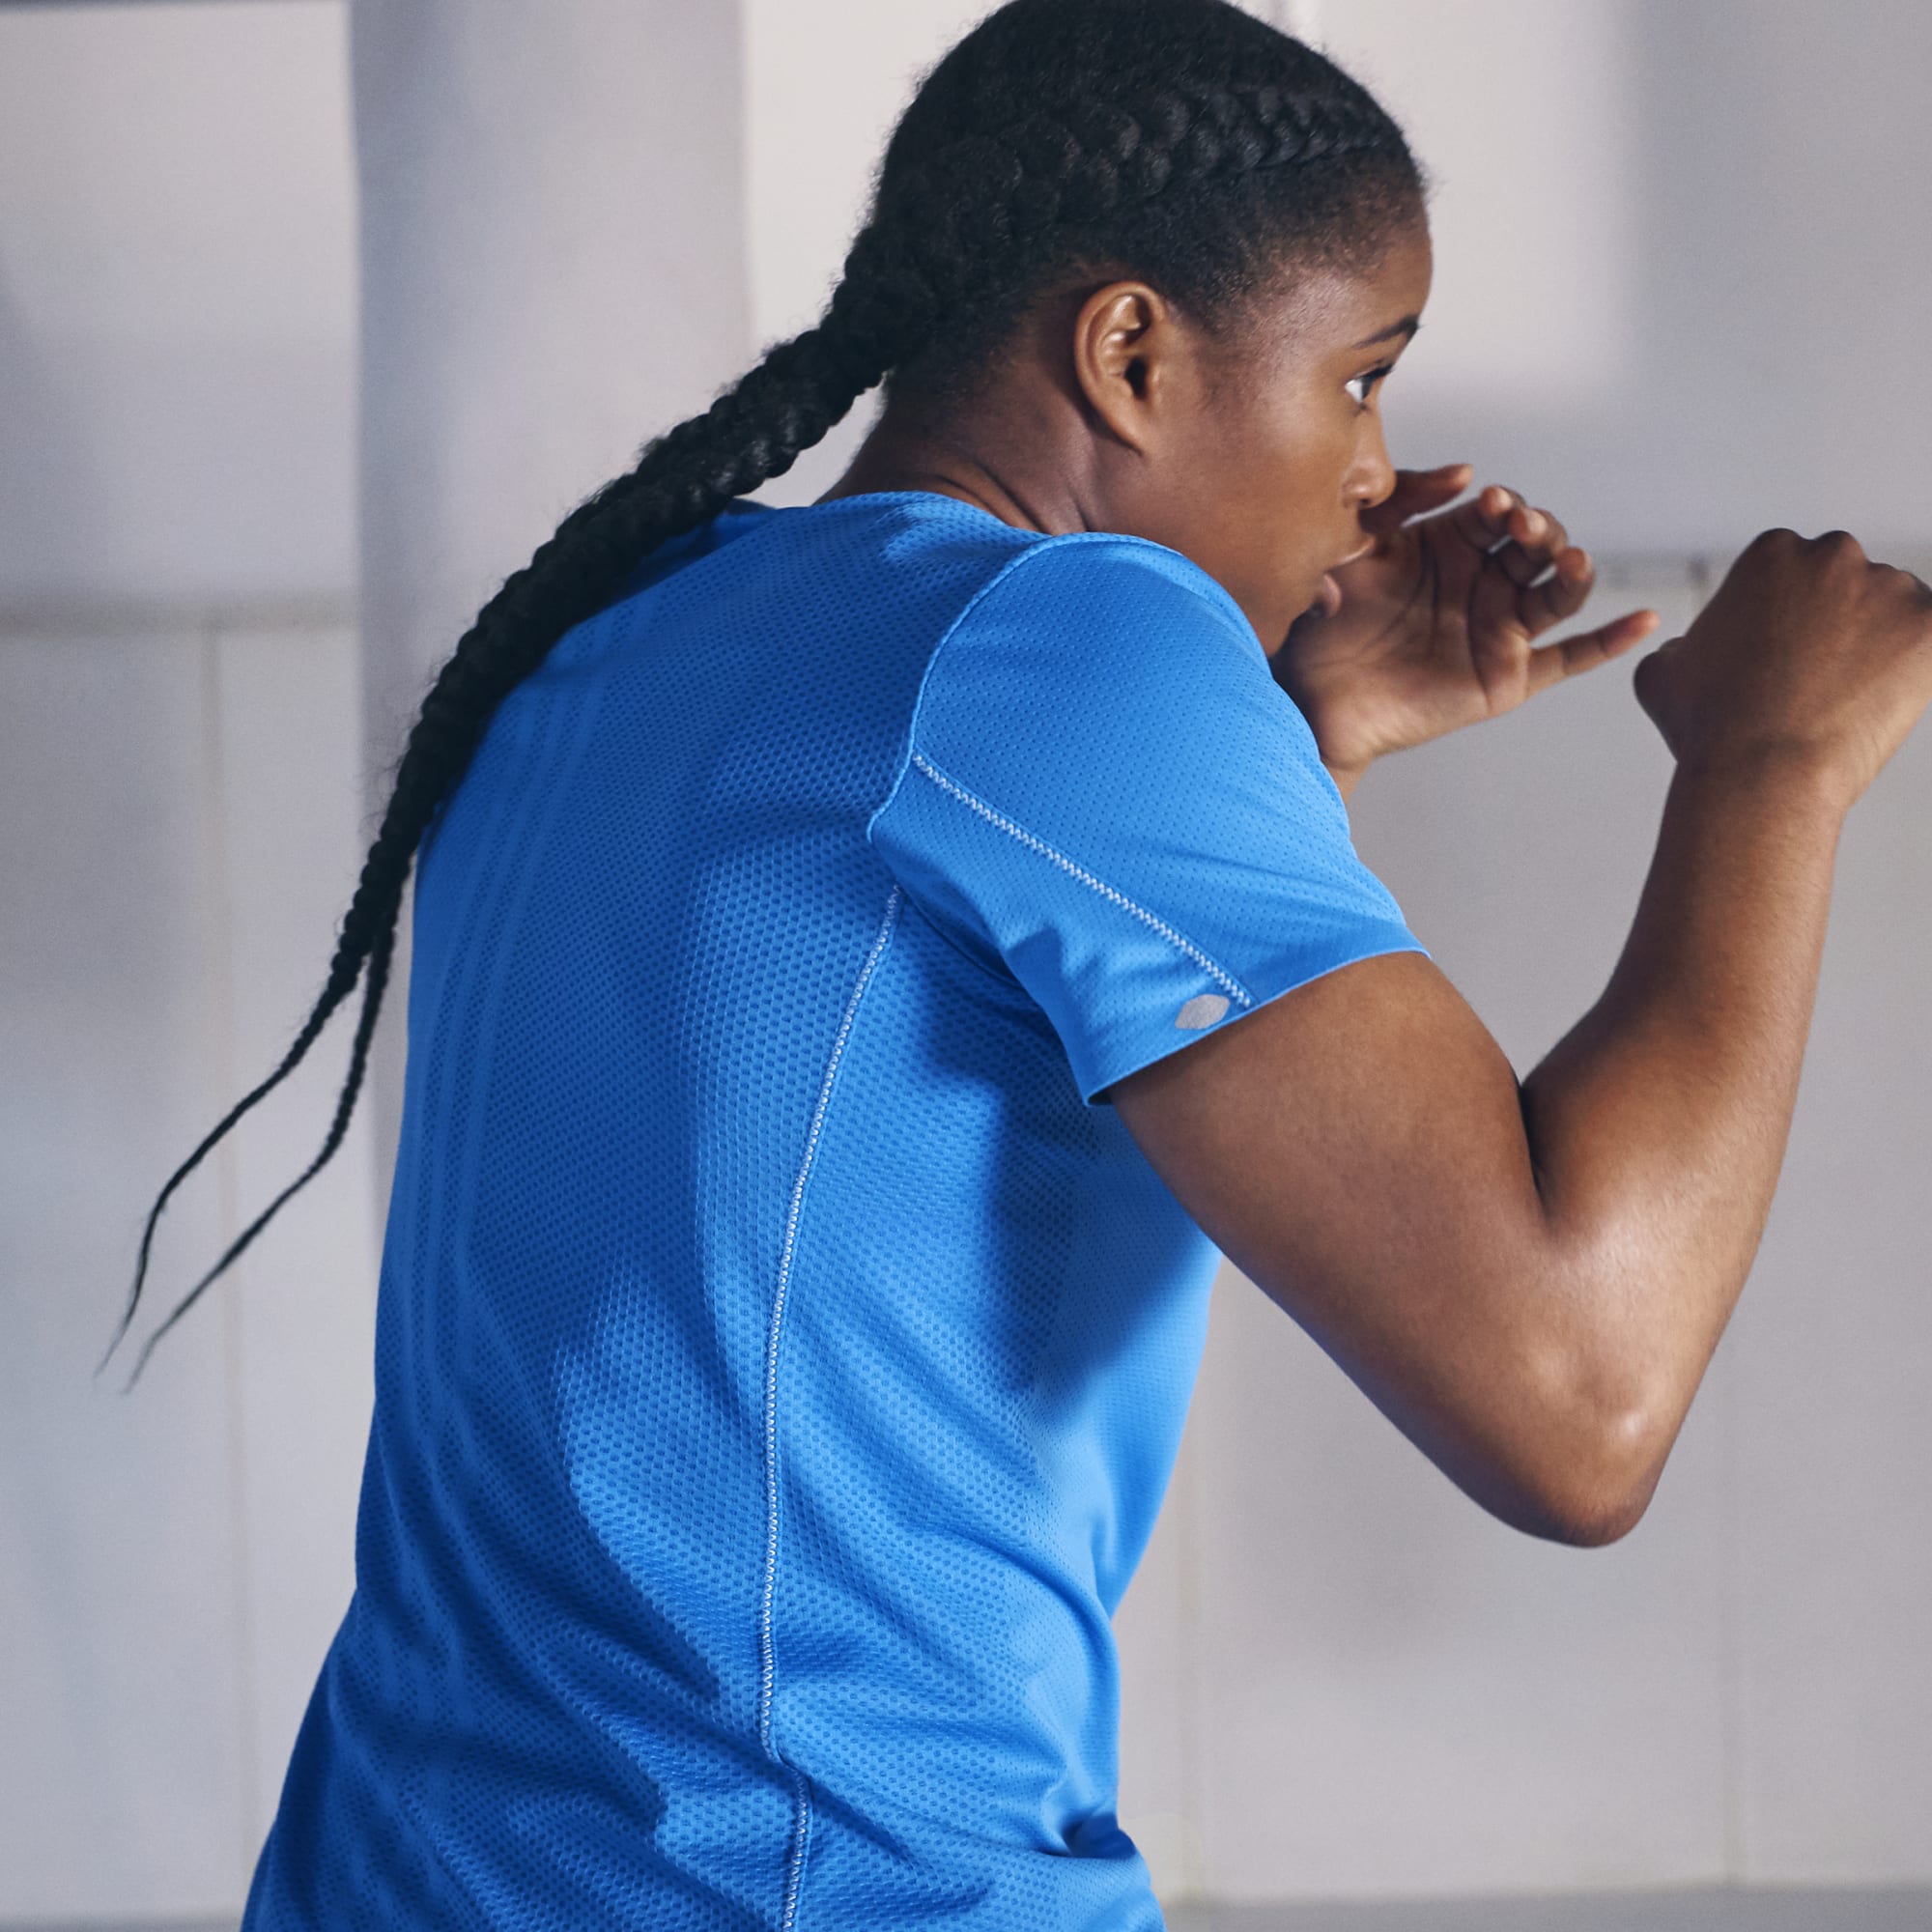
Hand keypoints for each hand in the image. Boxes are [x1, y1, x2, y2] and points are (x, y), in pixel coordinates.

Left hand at [1272, 464, 1660, 784]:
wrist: (1308, 697)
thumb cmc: (1324, 618)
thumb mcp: (1354, 545)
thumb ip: (1400, 500)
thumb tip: (1466, 472)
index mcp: (1451, 544)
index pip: (1498, 514)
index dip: (1504, 506)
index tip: (1489, 503)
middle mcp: (1483, 583)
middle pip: (1538, 546)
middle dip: (1539, 531)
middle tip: (1519, 527)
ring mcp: (1500, 630)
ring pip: (1558, 593)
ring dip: (1573, 571)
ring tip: (1572, 560)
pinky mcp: (1506, 678)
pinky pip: (1569, 659)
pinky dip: (1610, 640)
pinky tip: (1646, 619)